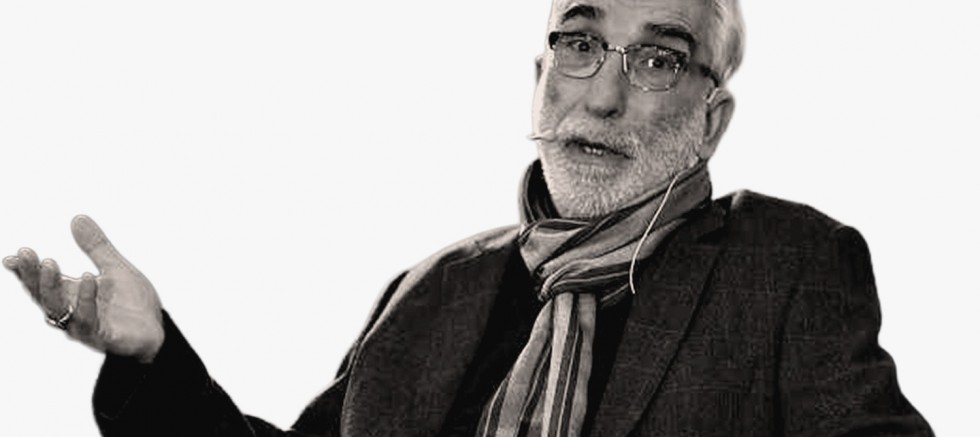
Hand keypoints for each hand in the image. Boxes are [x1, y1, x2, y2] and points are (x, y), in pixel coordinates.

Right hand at [4, 215, 163, 362]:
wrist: (156, 330)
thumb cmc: (132, 303)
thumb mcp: (115, 268)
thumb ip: (96, 246)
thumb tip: (77, 218)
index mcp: (71, 294)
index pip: (41, 283)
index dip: (25, 271)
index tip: (12, 256)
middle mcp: (71, 311)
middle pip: (42, 295)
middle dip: (33, 275)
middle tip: (27, 254)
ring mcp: (84, 326)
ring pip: (58, 308)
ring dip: (51, 286)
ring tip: (49, 263)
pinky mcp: (101, 336)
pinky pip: (88, 320)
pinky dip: (86, 299)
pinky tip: (88, 278)